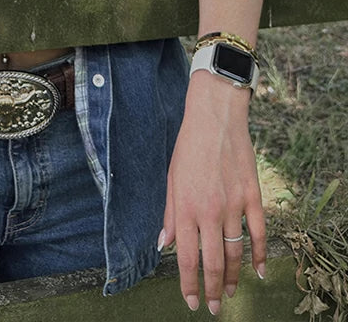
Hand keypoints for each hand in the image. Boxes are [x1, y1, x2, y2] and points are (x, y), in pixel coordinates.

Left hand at [160, 72, 265, 315]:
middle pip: (213, 263)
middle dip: (214, 290)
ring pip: (236, 253)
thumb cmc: (188, 148)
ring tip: (232, 292)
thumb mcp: (171, 179)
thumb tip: (162, 245)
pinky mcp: (253, 196)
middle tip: (215, 307)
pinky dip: (259, 255)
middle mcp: (210, 211)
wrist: (215, 118)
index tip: (192, 302)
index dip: (189, 284)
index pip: (187, 258)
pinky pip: (259, 233)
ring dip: (234, 277)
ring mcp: (234, 205)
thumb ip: (169, 215)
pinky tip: (258, 272)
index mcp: (186, 208)